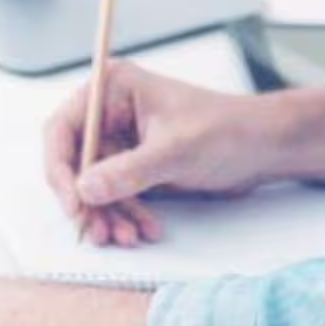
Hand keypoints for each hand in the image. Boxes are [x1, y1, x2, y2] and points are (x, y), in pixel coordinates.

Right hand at [43, 60, 271, 246]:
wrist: (263, 148)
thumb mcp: (176, 150)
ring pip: (94, 186)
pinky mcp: (135, 166)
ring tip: (127, 236)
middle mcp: (110, 113)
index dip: (61, 168)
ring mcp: (122, 141)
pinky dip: (126, 216)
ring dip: (108, 215)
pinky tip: (143, 230)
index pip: (64, 128)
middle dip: (88, 201)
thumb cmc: (228, 129)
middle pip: (75, 163)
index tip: (73, 202)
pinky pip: (116, 196)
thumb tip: (85, 189)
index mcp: (113, 89)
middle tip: (99, 231)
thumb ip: (129, 170)